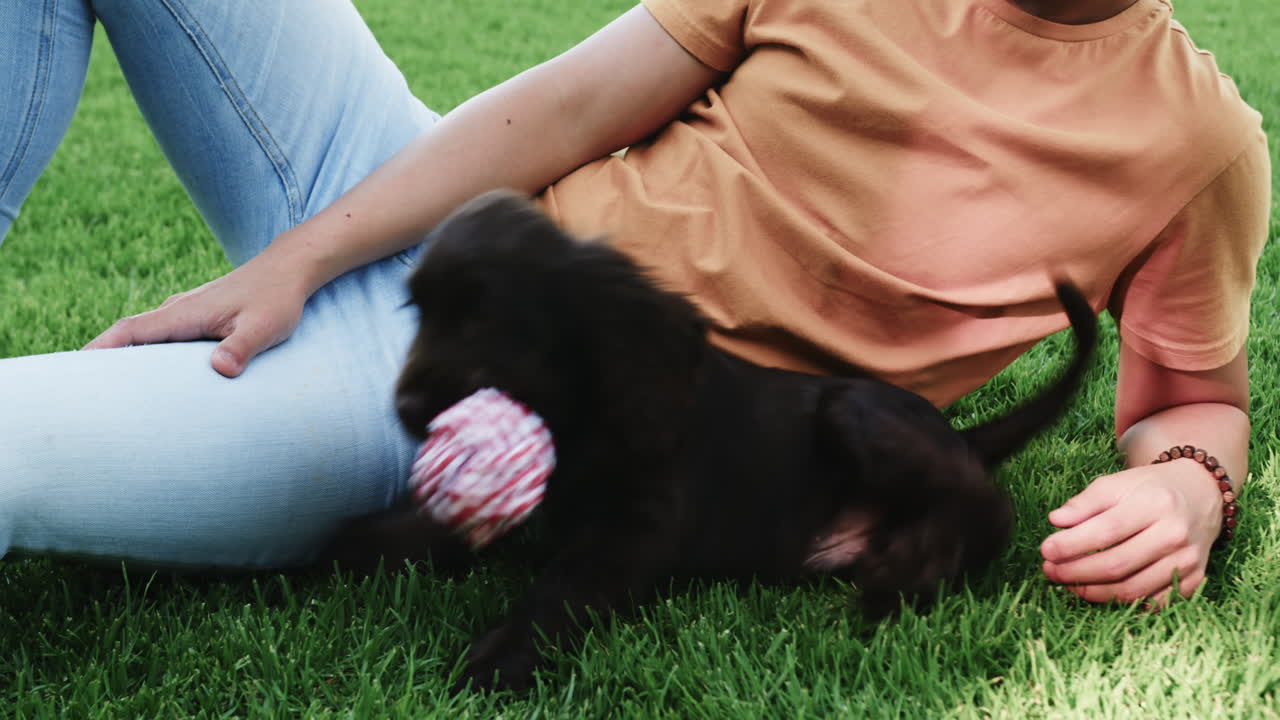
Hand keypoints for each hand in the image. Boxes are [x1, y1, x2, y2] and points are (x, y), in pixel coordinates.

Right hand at [83, 250, 309, 377]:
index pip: (130, 331)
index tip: (73, 370)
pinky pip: (162, 337)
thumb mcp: (265, 326)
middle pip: (128, 336)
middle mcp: (177, 310)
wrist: (289, 269)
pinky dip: (147, 353)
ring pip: (144, 336)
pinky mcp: (197, 317)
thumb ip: (241, 347)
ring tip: (106, 392)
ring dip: (124, 357)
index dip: (100, 349)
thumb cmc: (278, 298)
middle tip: (80, 393)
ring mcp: (185, 312)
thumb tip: (220, 369)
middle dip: (102, 360)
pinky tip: (148, 376)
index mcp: (184, 313)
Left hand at [1040, 459, 1223, 607]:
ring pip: (1132, 589)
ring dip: (1093, 592)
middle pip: (1117, 565)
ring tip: (1067, 583)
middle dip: (1076, 572)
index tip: (1045, 550)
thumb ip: (1085, 503)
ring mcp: (1187, 560)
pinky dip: (1122, 603)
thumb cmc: (1149, 489)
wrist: (1201, 495)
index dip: (1071, 544)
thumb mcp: (1116, 484)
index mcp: (1155, 504)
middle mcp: (1175, 534)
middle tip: (1050, 570)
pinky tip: (1098, 592)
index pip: (1106, 531)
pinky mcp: (1194, 580)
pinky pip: (1152, 603)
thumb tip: (1056, 521)